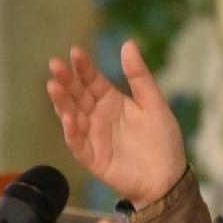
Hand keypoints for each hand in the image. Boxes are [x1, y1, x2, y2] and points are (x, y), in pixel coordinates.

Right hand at [47, 42, 186, 207]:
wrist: (168, 178)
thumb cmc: (162, 140)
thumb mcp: (153, 103)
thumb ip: (139, 76)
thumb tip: (127, 44)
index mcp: (111, 101)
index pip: (92, 80)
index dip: (83, 67)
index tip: (75, 52)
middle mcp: (97, 116)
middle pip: (77, 95)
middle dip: (66, 80)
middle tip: (55, 65)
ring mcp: (93, 137)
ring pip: (72, 116)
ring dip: (62, 102)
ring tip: (54, 86)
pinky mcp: (92, 158)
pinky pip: (78, 144)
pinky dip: (72, 132)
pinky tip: (68, 117)